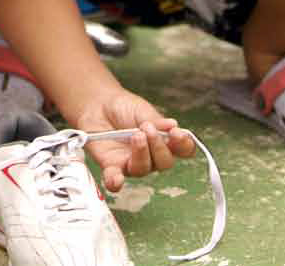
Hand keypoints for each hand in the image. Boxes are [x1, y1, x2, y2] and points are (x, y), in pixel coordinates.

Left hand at [72, 88, 194, 192]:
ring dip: (141, 153)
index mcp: (163, 141)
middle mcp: (151, 156)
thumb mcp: (143, 110)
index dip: (184, 145)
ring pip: (143, 169)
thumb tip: (173, 125)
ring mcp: (131, 163)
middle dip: (159, 146)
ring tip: (136, 135)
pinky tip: (117, 178)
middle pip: (164, 163)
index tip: (177, 134)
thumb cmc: (124, 108)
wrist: (99, 104)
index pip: (182, 150)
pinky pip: (114, 179)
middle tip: (148, 128)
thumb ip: (157, 121)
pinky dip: (115, 181)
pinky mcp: (111, 166)